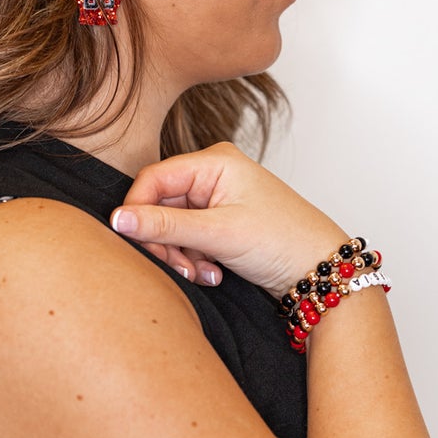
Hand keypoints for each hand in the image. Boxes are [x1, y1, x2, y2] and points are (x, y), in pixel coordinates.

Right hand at [108, 141, 352, 298]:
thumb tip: (117, 220)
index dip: (138, 212)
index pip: (152, 179)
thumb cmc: (282, 241)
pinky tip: (212, 274)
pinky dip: (193, 259)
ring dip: (180, 256)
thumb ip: (164, 227)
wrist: (320, 269)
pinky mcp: (220, 222)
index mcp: (213, 162)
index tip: (132, 242)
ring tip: (203, 275)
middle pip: (159, 206)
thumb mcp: (218, 234)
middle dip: (165, 242)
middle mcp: (213, 174)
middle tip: (179, 268)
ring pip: (171, 227)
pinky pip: (188, 239)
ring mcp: (216, 198)